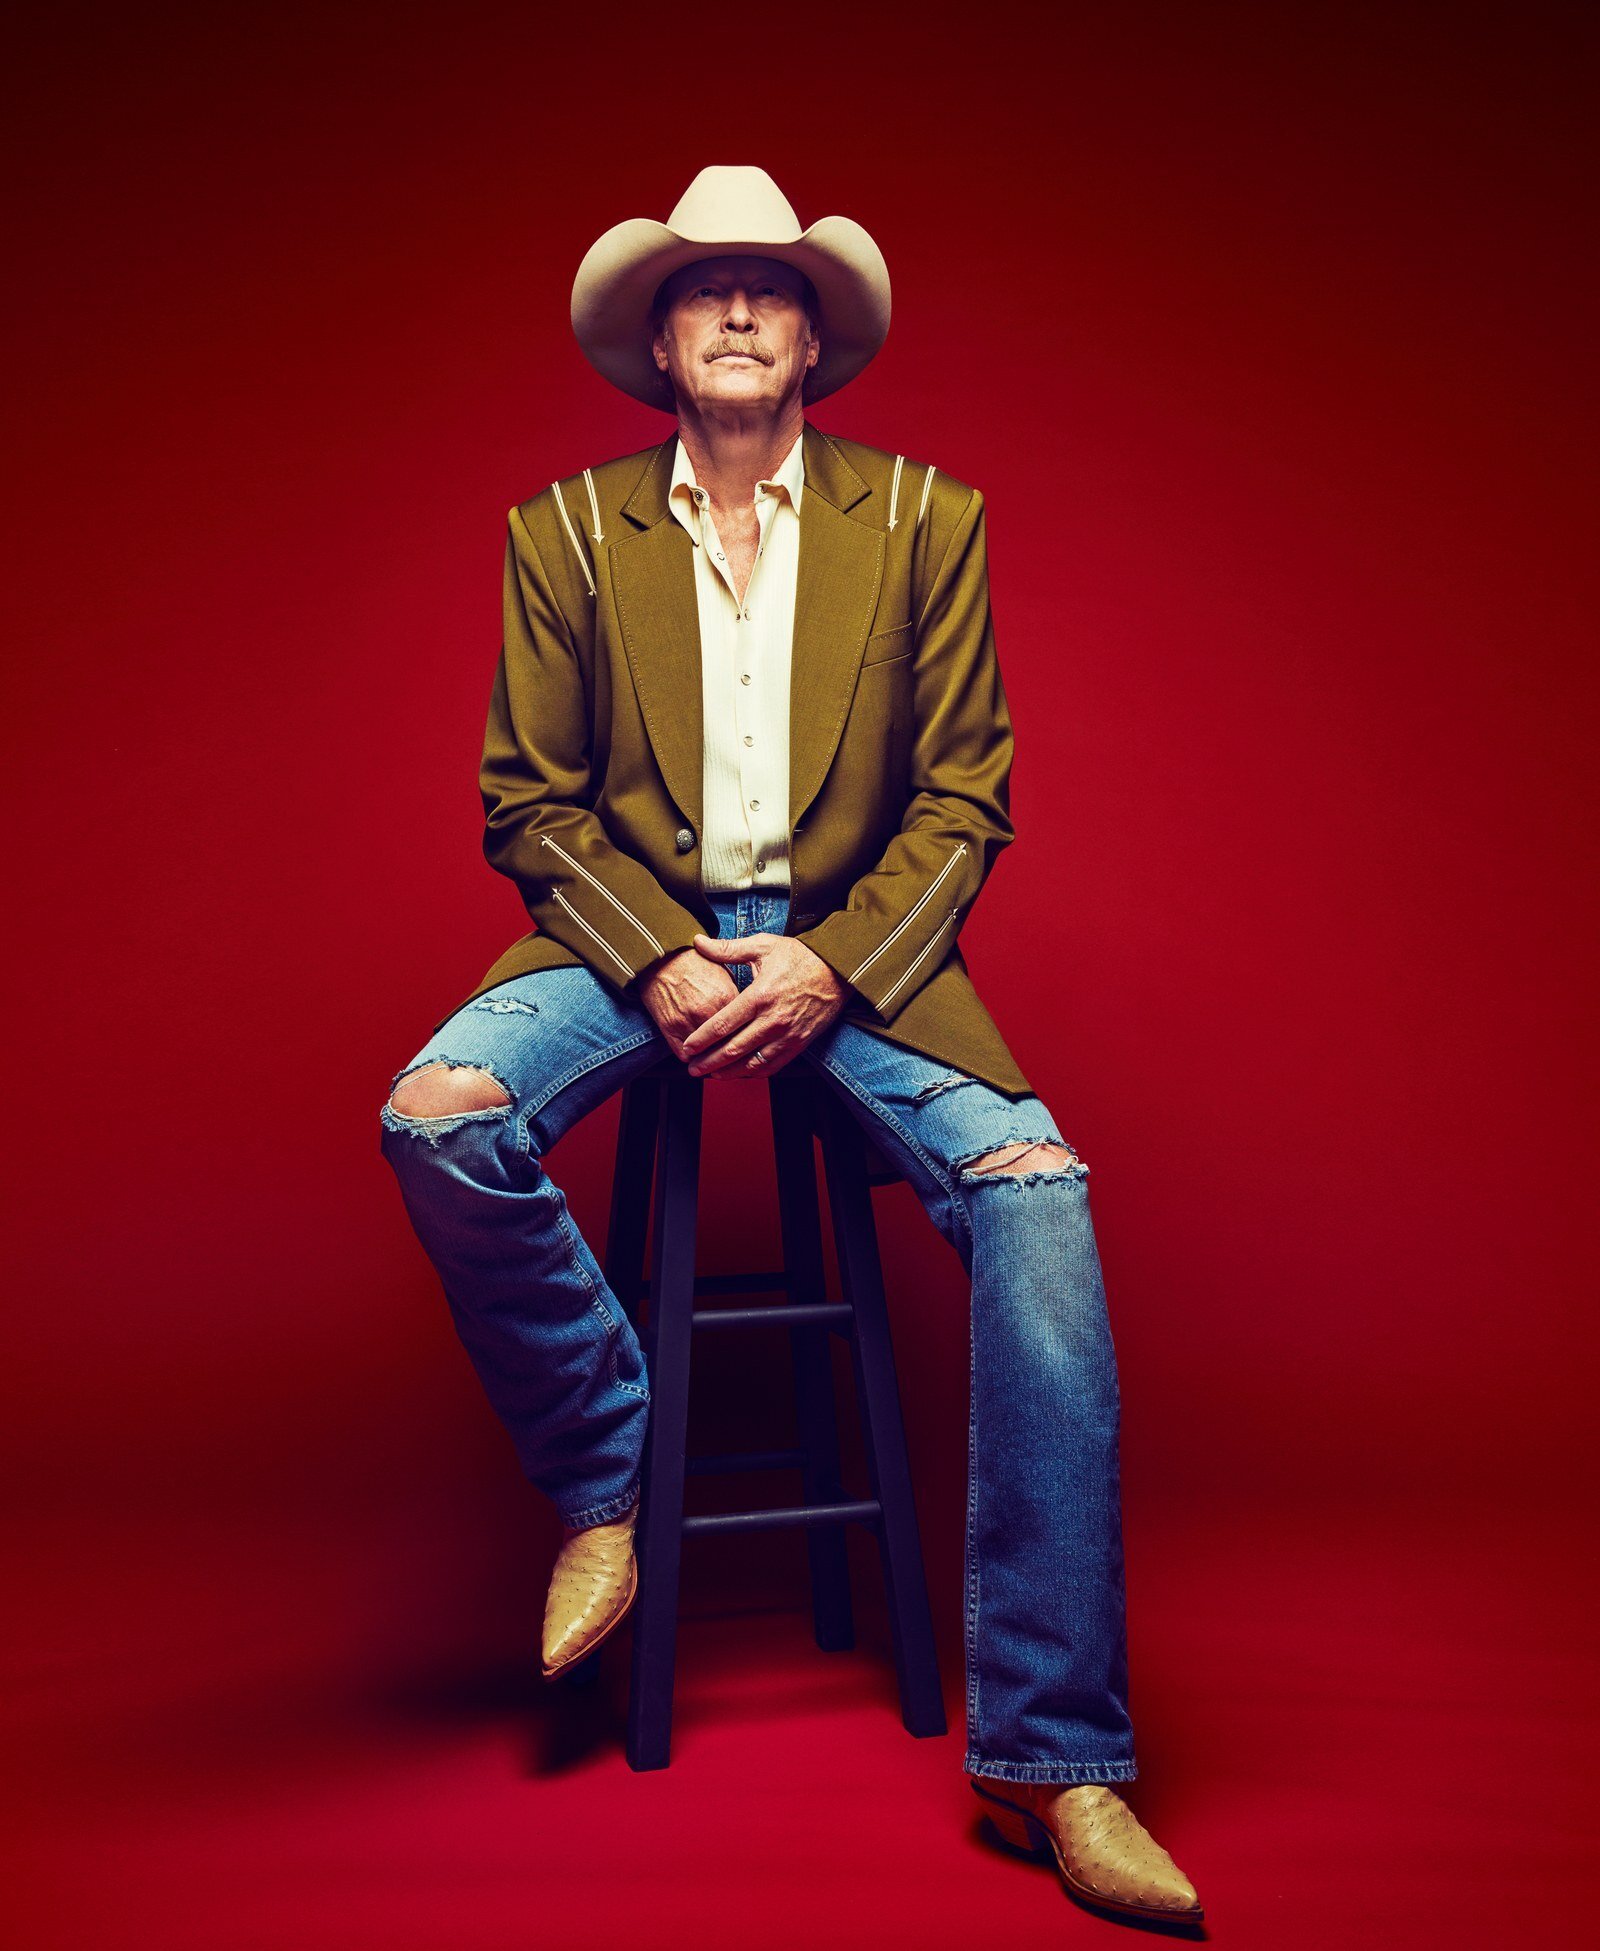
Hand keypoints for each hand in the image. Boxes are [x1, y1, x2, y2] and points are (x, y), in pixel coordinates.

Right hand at [636, 947, 740, 1058]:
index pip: (747, 1027)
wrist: (662, 955)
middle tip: (738, 1057)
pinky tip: (698, 1057)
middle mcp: (707, 1012)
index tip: (752, 1041)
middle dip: (736, 1053)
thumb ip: (738, 995)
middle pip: (729, 1045)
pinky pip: (684, 1055)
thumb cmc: (694, 961)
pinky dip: (692, 1058)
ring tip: (718, 1063)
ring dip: (713, 1060)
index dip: (751, 1036)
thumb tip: (750, 1013)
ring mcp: (687, 1021)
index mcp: (726, 996)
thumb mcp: (725, 970)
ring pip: (707, 1055)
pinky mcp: (669, 1028)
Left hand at [678, 932, 849, 1079]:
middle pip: (733, 1050)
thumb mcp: (763, 945)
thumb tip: (697, 942)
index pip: (722, 1024)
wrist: (839, 969)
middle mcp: (772, 1020)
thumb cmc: (800, 956)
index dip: (701, 1040)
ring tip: (712, 1075)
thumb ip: (727, 949)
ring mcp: (787, 1034)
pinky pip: (773, 1065)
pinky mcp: (800, 1043)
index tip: (687, 1048)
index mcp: (759, 996)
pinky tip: (741, 1073)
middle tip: (692, 1070)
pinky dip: (754, 1072)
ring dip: (729, 1073)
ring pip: (752, 1063)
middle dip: (708, 1062)